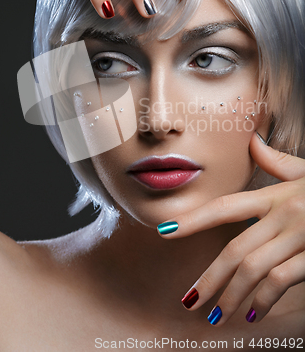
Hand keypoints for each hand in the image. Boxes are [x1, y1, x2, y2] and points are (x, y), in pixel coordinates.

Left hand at [157, 132, 304, 324]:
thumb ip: (277, 162)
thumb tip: (253, 141)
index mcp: (276, 195)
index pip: (225, 206)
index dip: (193, 219)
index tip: (165, 233)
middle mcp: (284, 214)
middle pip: (234, 248)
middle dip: (209, 277)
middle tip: (190, 299)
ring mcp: (301, 235)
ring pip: (253, 268)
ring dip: (231, 296)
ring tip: (216, 314)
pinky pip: (282, 280)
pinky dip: (264, 299)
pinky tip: (253, 314)